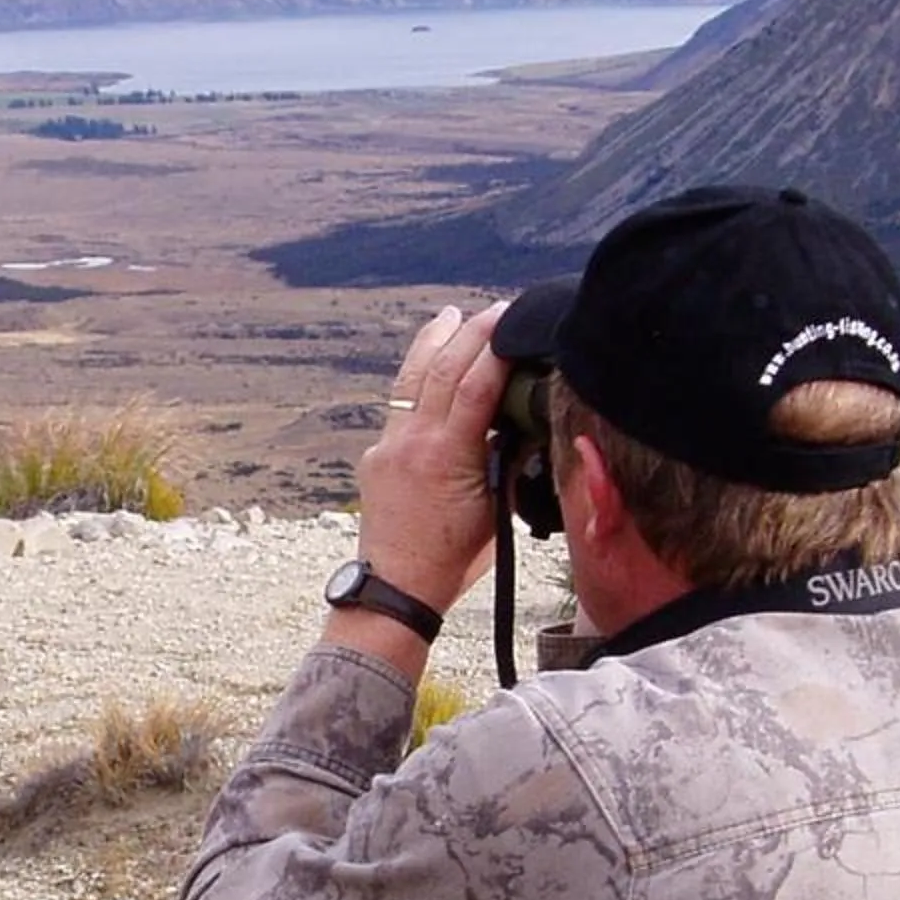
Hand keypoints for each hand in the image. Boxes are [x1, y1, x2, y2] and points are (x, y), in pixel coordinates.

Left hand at [354, 301, 507, 613]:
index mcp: (447, 457)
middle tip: (495, 310)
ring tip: (451, 315)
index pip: (475, 387)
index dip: (495, 350)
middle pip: (442, 371)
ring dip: (433, 343)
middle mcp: (412, 443)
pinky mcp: (376, 456)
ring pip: (411, 380)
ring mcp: (389, 447)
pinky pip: (399, 406)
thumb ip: (508, 462)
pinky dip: (417, 379)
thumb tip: (522, 423)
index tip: (512, 322)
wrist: (397, 589)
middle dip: (470, 334)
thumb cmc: (455, 560)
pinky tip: (429, 364)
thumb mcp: (496, 511)